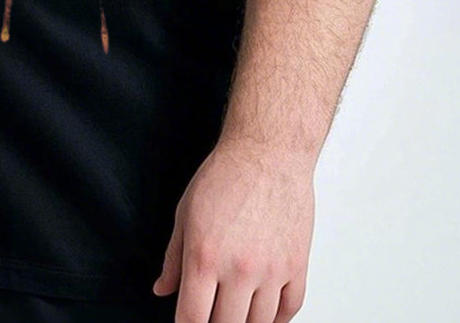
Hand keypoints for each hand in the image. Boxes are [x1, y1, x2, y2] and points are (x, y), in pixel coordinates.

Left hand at [153, 139, 313, 321]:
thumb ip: (173, 257)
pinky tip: (265, 312)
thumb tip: (162, 289)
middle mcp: (239, 269)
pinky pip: (290, 309)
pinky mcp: (297, 265)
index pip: (192, 318)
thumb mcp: (185, 213)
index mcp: (205, 257)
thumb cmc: (226, 175)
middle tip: (211, 313)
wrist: (267, 152)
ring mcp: (272, 271)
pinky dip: (277, 318)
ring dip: (246, 322)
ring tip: (236, 311)